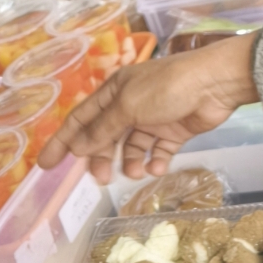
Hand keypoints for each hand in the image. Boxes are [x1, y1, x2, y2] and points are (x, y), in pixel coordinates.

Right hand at [38, 33, 259, 182]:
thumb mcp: (129, 106)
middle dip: (99, 158)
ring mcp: (153, 118)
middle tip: (100, 179)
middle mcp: (130, 103)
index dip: (63, 141)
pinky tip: (156, 167)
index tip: (46, 165)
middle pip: (104, 136)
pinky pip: (156, 152)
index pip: (81, 118)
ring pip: (129, 147)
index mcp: (114, 90)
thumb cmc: (168, 87)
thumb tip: (77, 147)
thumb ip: (103, 128)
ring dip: (127, 162)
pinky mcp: (174, 131)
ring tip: (132, 173)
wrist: (215, 83)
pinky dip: (153, 162)